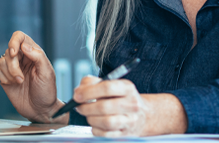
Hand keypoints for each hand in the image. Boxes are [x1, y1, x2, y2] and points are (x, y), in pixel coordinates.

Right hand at [0, 31, 66, 123]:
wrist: (40, 110)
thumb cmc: (47, 91)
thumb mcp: (47, 73)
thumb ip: (38, 56)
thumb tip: (24, 46)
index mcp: (34, 53)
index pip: (20, 37)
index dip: (14, 41)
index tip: (14, 53)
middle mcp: (22, 58)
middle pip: (9, 50)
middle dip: (13, 65)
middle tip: (20, 78)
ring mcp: (13, 68)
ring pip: (2, 61)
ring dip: (9, 73)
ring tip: (20, 82)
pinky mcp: (6, 77)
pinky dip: (4, 78)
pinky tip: (13, 85)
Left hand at [73, 76, 187, 135]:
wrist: (142, 115)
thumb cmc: (119, 98)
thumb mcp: (109, 85)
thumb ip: (91, 83)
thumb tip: (78, 92)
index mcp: (127, 88)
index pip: (107, 88)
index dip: (88, 92)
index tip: (77, 96)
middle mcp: (132, 104)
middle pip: (104, 106)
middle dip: (86, 108)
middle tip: (79, 107)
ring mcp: (130, 120)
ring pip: (106, 122)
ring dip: (91, 119)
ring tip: (88, 115)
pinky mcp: (125, 134)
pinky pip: (105, 134)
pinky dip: (95, 130)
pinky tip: (95, 124)